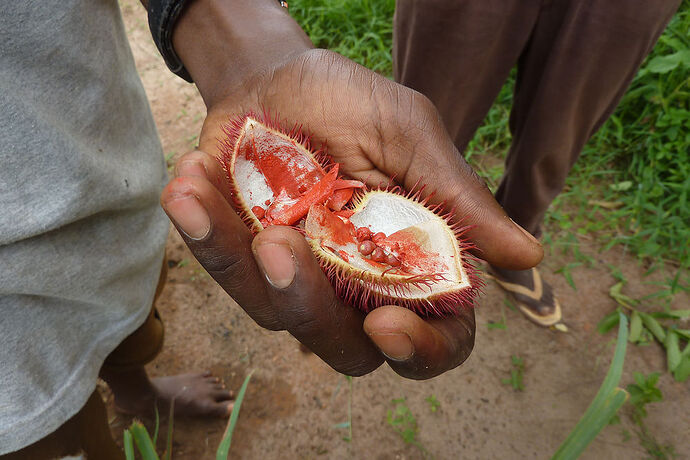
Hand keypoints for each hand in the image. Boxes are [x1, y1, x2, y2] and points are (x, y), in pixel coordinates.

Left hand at [160, 0, 542, 378]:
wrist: (275, 78)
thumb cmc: (350, 104)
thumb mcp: (407, 135)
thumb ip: (455, 197)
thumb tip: (525, 256)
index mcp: (412, 263)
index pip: (438, 334)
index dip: (423, 351)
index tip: (389, 327)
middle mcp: (356, 286)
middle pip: (344, 347)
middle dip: (310, 309)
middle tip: (281, 245)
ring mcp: (297, 278)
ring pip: (273, 314)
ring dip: (238, 263)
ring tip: (203, 191)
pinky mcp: (242, 259)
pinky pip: (222, 266)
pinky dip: (201, 231)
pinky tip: (187, 182)